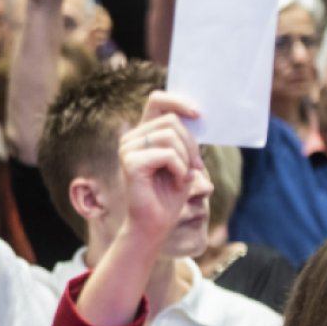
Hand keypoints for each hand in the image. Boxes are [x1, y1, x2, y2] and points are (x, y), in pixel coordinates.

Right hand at [117, 92, 205, 243]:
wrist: (155, 225)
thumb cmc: (169, 194)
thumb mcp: (183, 159)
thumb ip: (184, 138)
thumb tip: (195, 115)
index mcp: (142, 134)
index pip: (157, 100)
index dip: (179, 101)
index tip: (199, 114)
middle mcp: (131, 139)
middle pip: (172, 120)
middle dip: (191, 144)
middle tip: (195, 166)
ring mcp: (127, 150)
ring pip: (171, 136)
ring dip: (187, 158)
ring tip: (183, 176)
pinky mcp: (131, 164)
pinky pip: (168, 155)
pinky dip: (181, 170)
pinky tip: (177, 183)